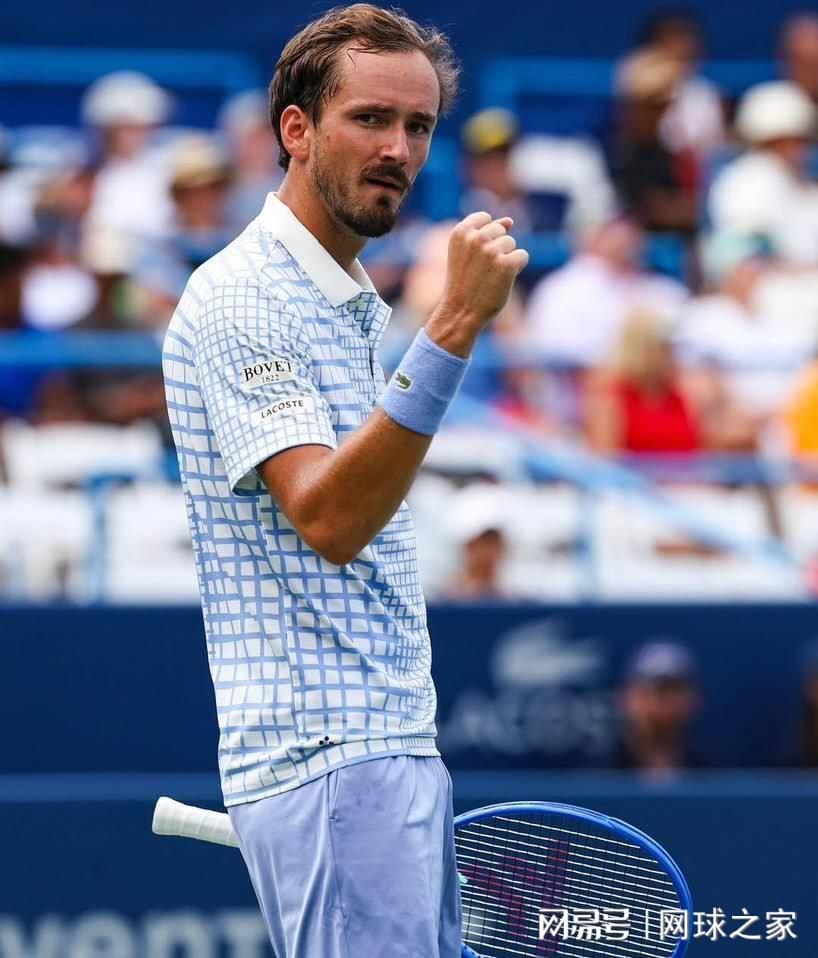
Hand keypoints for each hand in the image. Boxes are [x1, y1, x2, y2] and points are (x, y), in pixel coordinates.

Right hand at [426, 212, 528, 356]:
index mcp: (460, 232)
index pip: (485, 218)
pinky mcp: (507, 264)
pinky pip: (522, 256)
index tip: (474, 256)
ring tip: (489, 276)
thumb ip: (485, 232)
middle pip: (501, 230)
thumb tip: (510, 220)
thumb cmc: (464, 282)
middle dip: (497, 247)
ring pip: (511, 243)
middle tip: (481, 269)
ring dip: (506, 258)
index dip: (485, 236)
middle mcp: (475, 238)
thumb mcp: (467, 253)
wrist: (461, 311)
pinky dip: (516, 268)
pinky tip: (502, 280)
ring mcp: (491, 251)